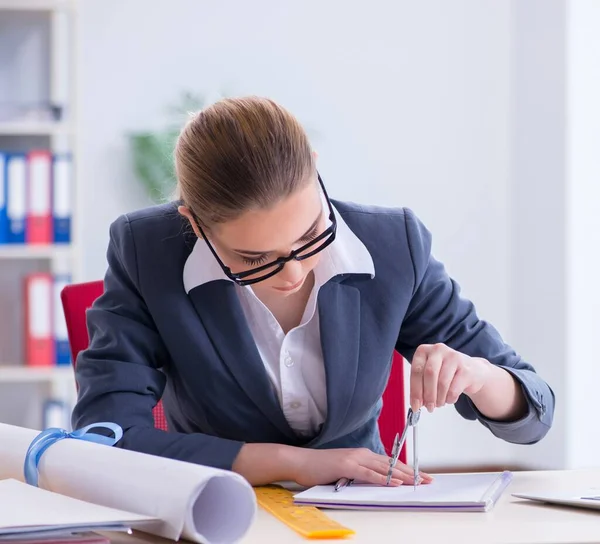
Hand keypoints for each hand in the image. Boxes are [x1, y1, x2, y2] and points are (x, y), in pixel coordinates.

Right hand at [289, 447, 432, 487]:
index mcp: (362, 455)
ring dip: (403, 476)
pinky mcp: (347, 466)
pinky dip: (383, 479)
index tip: (422, 477)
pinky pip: (369, 474)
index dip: (407, 470)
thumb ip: (360, 474)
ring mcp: (355, 458)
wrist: (302, 462)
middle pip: (392, 464)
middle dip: (412, 473)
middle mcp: (362, 454)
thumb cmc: (321, 468)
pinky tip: (395, 483)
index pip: (390, 463)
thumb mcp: (345, 471)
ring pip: (384, 468)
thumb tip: (375, 482)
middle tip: (428, 480)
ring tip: (418, 482)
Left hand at [410, 343, 491, 412]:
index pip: (416, 370)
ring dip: (439, 399)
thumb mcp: (430, 374)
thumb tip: (416, 404)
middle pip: (429, 374)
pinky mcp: (466, 368)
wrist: (473, 371)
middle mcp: (438, 350)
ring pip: (442, 383)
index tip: (415, 405)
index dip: (414, 390)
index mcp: (424, 350)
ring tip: (439, 404)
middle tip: (429, 407)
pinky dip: (449, 398)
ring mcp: (453, 357)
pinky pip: (454, 389)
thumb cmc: (446, 373)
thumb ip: (420, 386)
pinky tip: (449, 399)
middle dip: (427, 395)